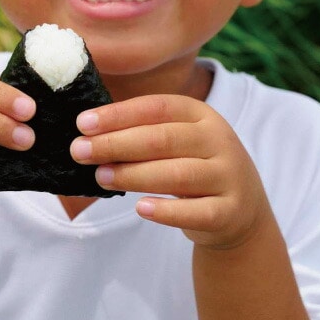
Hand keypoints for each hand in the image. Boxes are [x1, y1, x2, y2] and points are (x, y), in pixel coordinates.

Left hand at [69, 95, 268, 248]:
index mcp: (201, 115)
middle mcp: (219, 141)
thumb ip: (141, 132)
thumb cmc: (191, 166)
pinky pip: (196, 212)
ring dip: (133, 175)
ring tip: (100, 177)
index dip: (118, 115)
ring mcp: (228, 177)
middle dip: (115, 144)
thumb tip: (86, 133)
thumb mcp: (176, 140)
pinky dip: (167, 211)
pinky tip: (140, 208)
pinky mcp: (230, 212)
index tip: (82, 124)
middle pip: (162, 139)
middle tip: (79, 151)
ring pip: (177, 174)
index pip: (156, 108)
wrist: (240, 210)